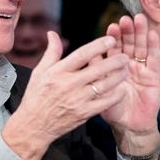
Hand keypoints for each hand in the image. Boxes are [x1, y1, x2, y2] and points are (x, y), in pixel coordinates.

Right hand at [2, 33, 127, 159]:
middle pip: (97, 69)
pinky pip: (105, 102)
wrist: (34, 125)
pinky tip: (121, 89)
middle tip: (125, 56)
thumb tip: (52, 33)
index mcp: (58, 71)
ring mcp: (77, 99)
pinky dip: (115, 95)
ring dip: (118, 77)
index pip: (82, 54)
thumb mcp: (39, 72)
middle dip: (115, 61)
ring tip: (126, 71)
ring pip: (104, 85)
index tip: (111, 39)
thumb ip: (51, 52)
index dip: (98, 46)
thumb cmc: (36, 96)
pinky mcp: (84, 113)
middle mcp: (69, 84)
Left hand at [102, 14, 159, 155]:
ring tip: (140, 20)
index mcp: (113, 66)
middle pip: (128, 44)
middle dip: (128, 31)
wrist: (128, 125)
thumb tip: (86, 55)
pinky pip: (154, 60)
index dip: (113, 37)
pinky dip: (154, 46)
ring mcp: (141, 69)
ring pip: (141, 48)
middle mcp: (127, 65)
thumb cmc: (111, 108)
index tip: (112, 25)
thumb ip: (94, 71)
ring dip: (141, 33)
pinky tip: (153, 34)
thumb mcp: (98, 89)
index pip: (113, 48)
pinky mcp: (154, 76)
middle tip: (126, 19)